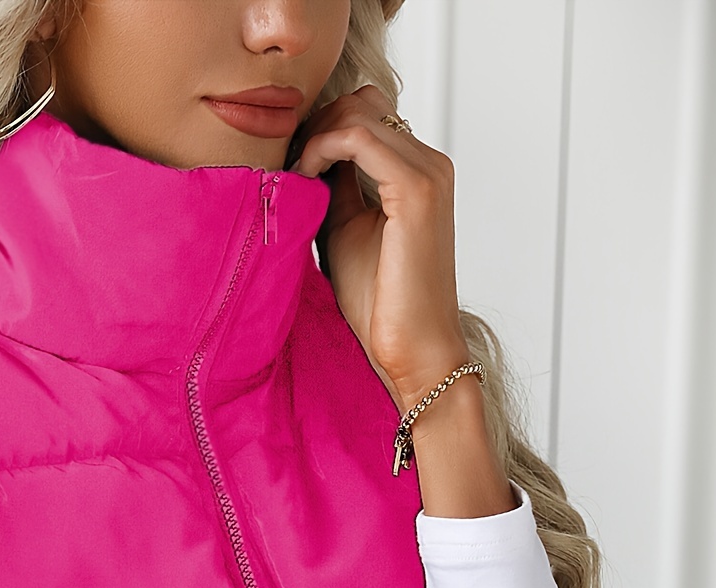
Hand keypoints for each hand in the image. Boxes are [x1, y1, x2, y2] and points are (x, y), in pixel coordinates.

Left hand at [291, 85, 514, 518]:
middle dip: (315, 128)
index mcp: (417, 172)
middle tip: (285, 167)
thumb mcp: (344, 231)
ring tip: (293, 176)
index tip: (288, 165)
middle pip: (361, 105)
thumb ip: (333, 188)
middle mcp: (430, 163)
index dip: (320, 131)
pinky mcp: (417, 189)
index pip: (365, 117)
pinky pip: (357, 138)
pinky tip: (303, 178)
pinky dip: (321, 149)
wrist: (413, 354)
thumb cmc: (380, 305)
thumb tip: (302, 157)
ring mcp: (428, 172)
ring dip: (315, 137)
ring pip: (358, 113)